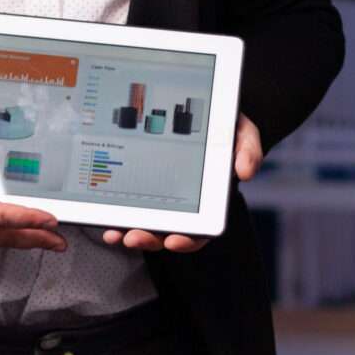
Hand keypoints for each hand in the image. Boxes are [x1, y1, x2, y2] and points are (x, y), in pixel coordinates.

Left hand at [99, 116, 263, 252]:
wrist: (208, 113)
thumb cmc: (227, 129)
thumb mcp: (244, 134)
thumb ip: (248, 151)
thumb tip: (245, 171)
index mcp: (207, 200)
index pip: (200, 229)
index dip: (187, 240)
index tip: (174, 241)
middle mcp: (184, 204)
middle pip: (166, 232)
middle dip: (149, 239)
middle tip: (135, 238)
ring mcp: (162, 196)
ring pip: (145, 223)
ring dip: (130, 231)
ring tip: (117, 233)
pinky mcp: (143, 183)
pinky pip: (129, 203)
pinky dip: (117, 212)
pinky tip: (106, 217)